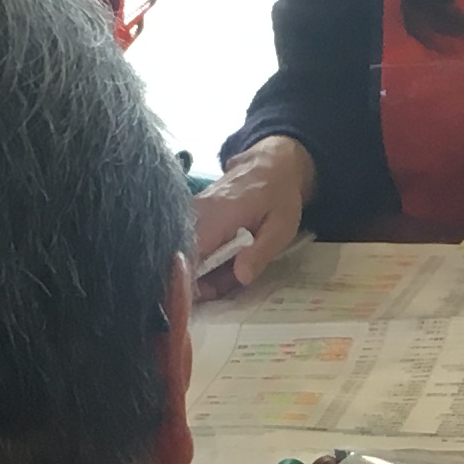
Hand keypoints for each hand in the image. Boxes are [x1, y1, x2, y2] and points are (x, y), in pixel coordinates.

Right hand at [192, 140, 312, 294]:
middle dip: (202, 282)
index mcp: (215, 218)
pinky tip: (227, 258)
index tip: (208, 299)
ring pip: (186, 254)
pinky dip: (206, 257)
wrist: (271, 164)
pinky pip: (190, 244)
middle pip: (182, 261)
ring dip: (206, 271)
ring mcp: (191, 213)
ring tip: (233, 270)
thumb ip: (260, 252)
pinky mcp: (192, 214)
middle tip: (230, 283)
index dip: (192, 286)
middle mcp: (195, 215)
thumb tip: (241, 277)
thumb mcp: (281, 227)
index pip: (187, 259)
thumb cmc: (279, 196)